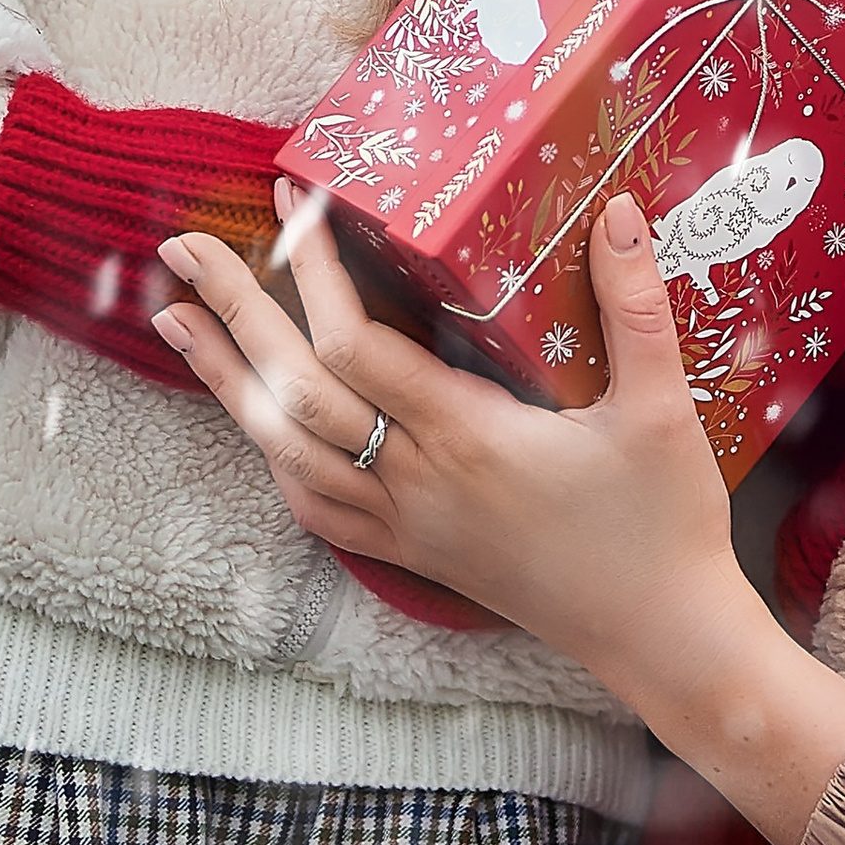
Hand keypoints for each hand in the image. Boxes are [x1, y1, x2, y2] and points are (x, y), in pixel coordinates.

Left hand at [153, 192, 844, 844]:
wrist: (662, 641)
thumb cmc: (665, 525)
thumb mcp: (663, 409)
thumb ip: (637, 305)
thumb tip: (621, 207)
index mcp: (470, 438)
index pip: (358, 348)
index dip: (316, 275)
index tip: (295, 203)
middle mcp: (419, 483)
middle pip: (296, 393)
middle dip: (235, 314)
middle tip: (182, 248)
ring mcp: (409, 526)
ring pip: (288, 452)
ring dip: (228, 384)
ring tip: (178, 322)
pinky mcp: (416, 554)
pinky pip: (319, 508)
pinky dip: (274, 457)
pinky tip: (253, 426)